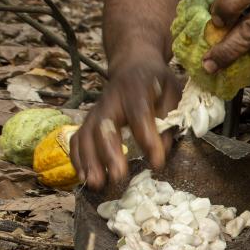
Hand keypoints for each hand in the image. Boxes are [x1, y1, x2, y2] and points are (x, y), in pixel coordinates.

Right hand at [71, 56, 180, 189]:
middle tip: (118, 177)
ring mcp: (96, 111)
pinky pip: (77, 139)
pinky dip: (77, 158)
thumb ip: (170, 119)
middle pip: (104, 127)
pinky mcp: (88, 120)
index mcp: (136, 90)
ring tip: (96, 183)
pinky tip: (84, 178)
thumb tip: (163, 150)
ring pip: (86, 135)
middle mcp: (111, 100)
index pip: (140, 116)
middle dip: (109, 153)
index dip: (147, 140)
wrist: (133, 65)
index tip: (157, 163)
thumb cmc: (157, 83)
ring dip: (89, 161)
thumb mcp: (173, 94)